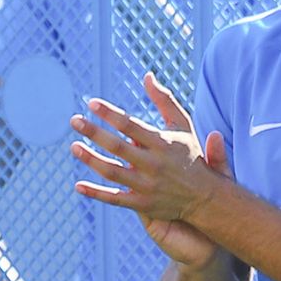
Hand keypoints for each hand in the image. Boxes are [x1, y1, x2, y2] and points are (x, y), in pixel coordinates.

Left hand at [70, 73, 223, 260]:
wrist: (206, 197)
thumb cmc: (190, 155)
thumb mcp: (182, 125)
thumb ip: (164, 100)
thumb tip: (147, 76)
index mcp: (162, 143)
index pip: (131, 125)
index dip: (110, 114)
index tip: (91, 103)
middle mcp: (153, 165)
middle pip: (118, 147)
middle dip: (94, 133)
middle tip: (74, 120)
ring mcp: (147, 186)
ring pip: (112, 172)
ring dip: (91, 160)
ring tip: (73, 147)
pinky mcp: (142, 204)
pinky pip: (114, 199)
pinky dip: (95, 193)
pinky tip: (78, 185)